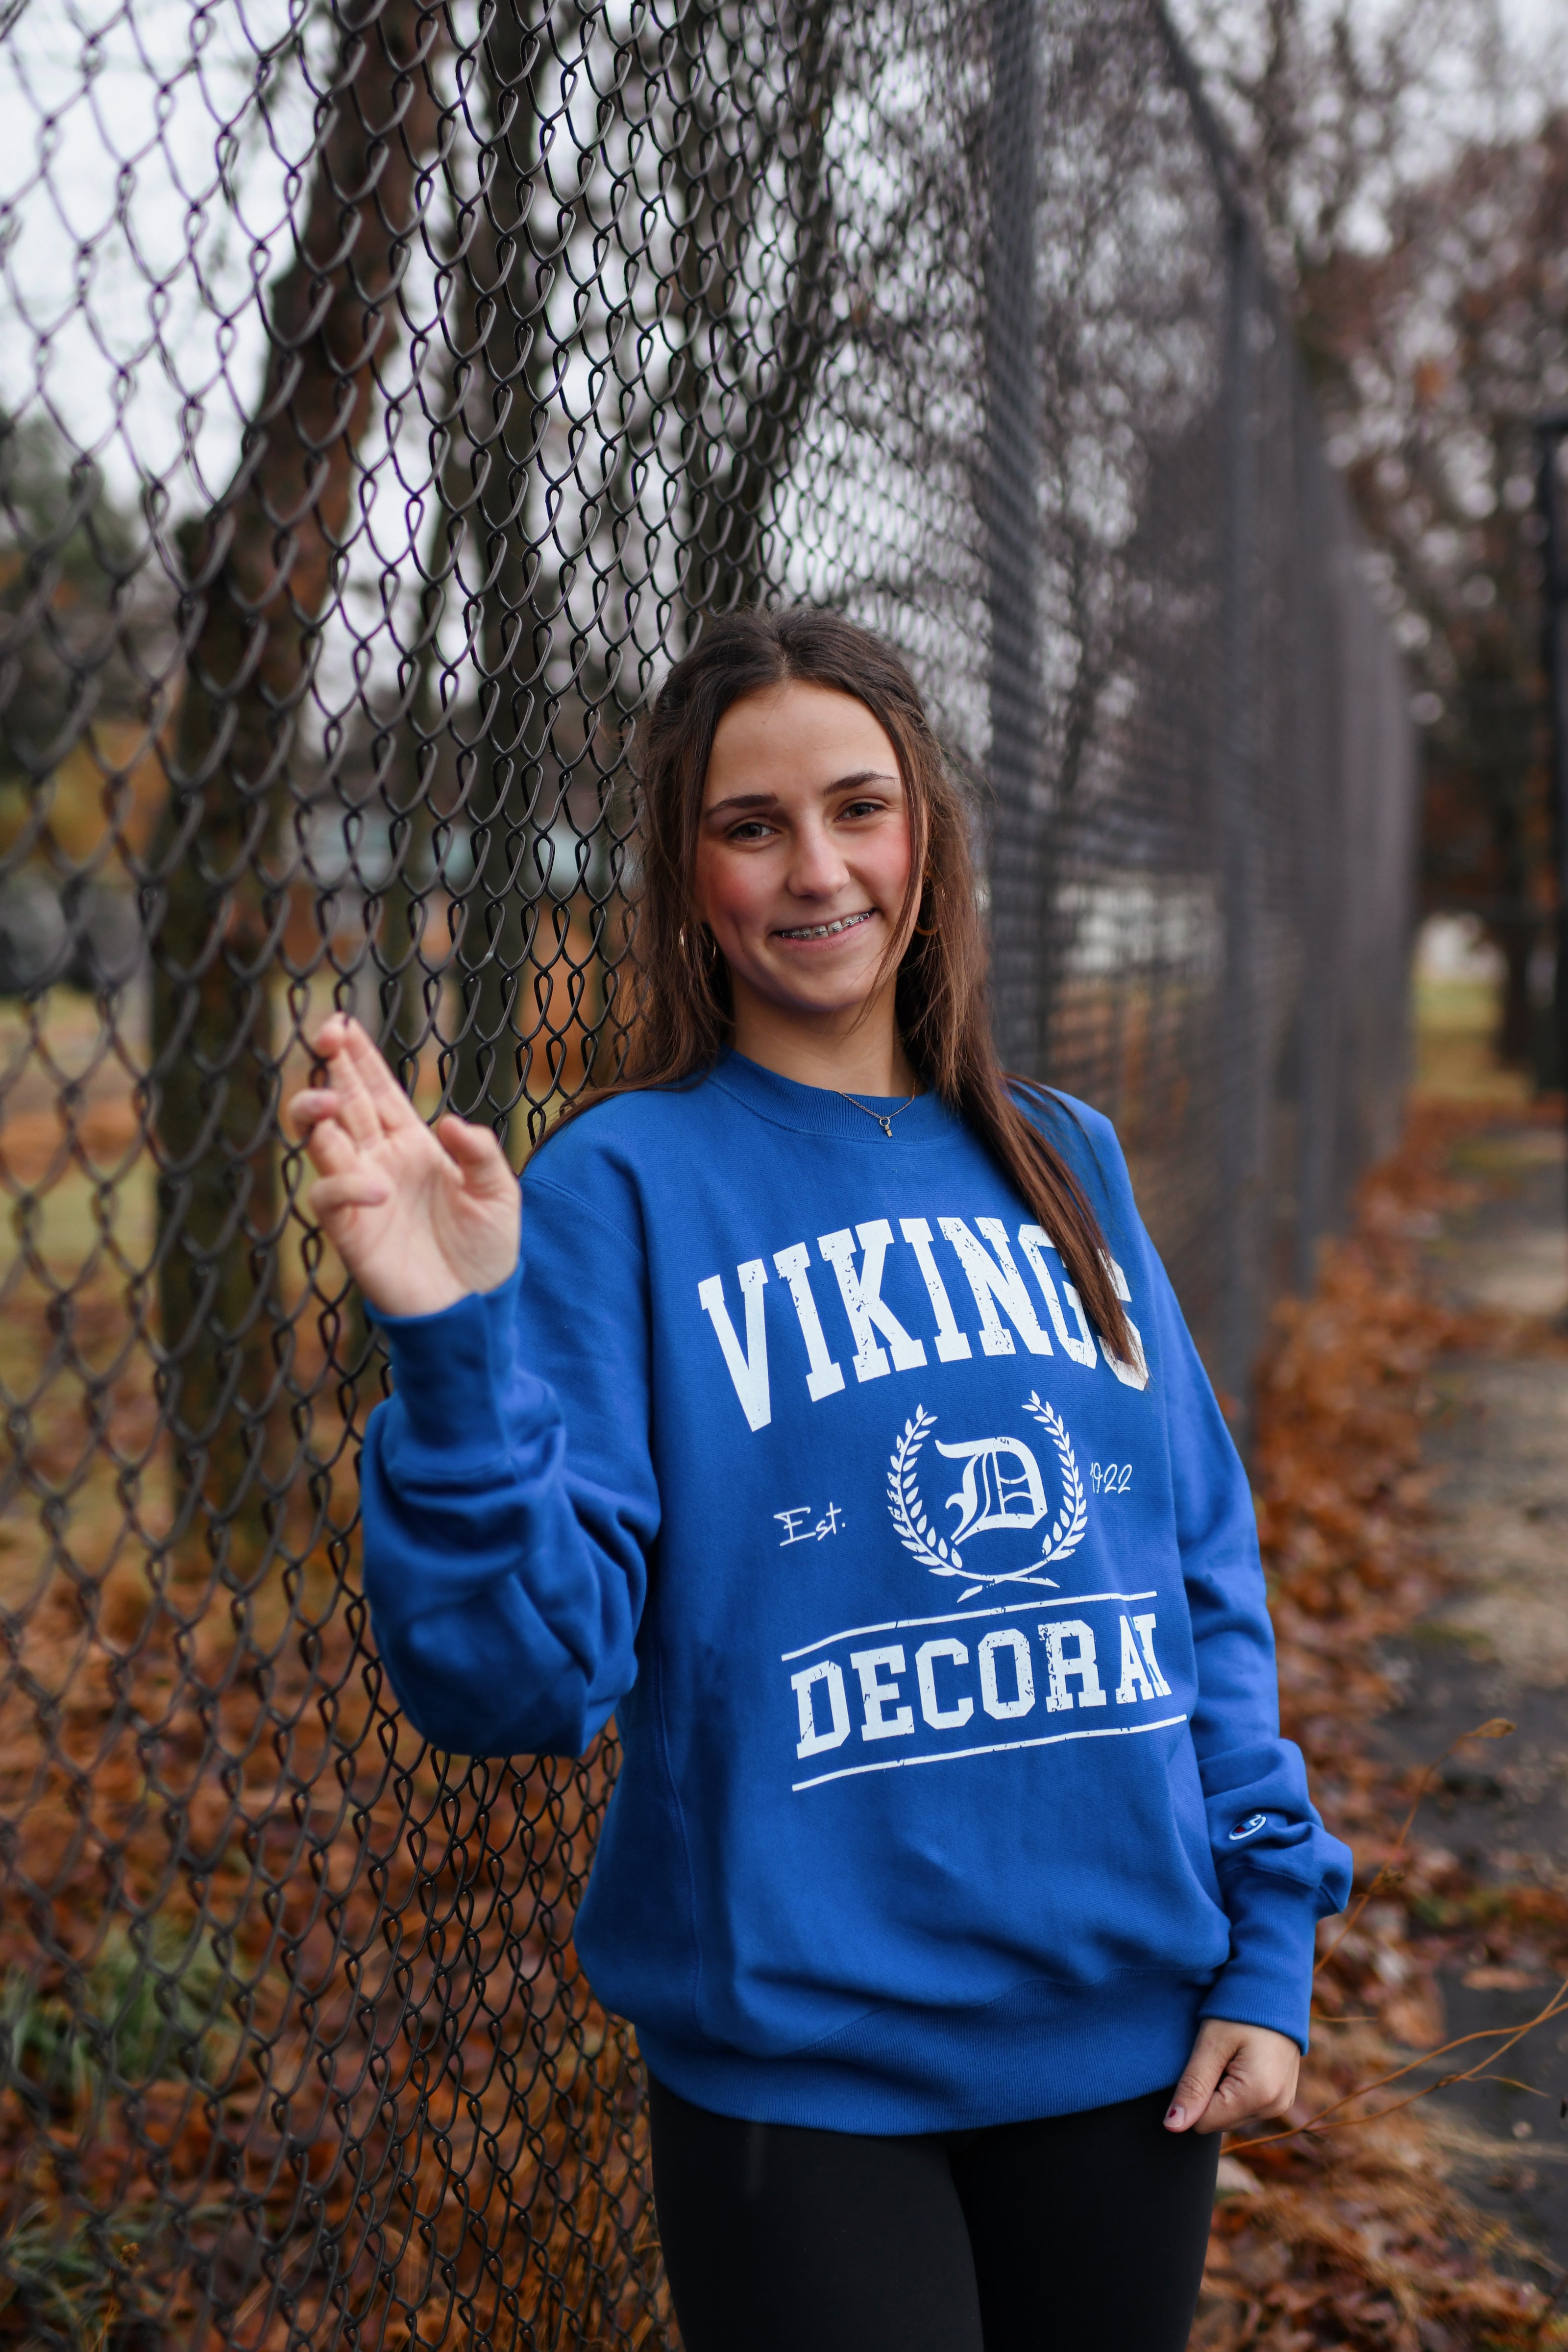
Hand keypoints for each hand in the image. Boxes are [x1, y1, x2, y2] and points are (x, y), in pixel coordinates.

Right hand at [287, 1015, 519, 1318]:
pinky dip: (345, 1185)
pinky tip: (376, 1189)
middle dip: (331, 1068)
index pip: (378, 1090)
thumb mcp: (500, 1193)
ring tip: (326, 1101)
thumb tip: (446, 1121)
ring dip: (315, 1114)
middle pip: (343, 1103)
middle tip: (327, 1036)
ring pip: (320, 1141)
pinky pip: (328, 1197)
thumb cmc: (488, 1251)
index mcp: (414, 1145)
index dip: (358, 1057)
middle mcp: (380, 1161)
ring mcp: (361, 1193)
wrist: (475, 1310)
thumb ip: (479, 1152)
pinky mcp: (349, 1231)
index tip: (342, 1023)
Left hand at [1163, 2018, 1298, 2135]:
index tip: (1202, 2061)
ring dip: (1223, 2090)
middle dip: (1209, 2093)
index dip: (1192, 2093)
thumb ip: (1192, 2087)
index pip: (1203, 2122)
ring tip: (1231, 2054)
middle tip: (1218, 2055)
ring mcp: (1283, 2104)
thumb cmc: (1240, 2008)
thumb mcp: (1210, 2043)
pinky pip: (1247, 2107)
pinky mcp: (1283, 2097)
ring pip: (1231, 2115)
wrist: (1276, 1986)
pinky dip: (1237, 2088)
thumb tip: (1172, 2126)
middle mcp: (1275, 2107)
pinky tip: (1241, 2060)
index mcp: (1259, 2095)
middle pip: (1219, 2121)